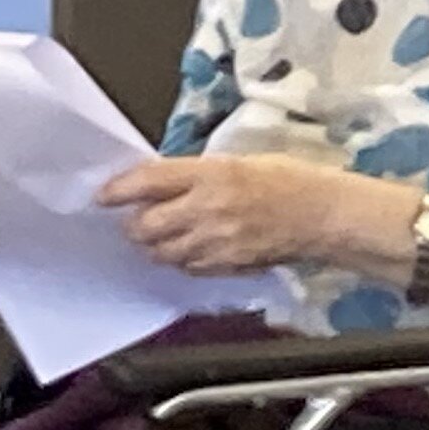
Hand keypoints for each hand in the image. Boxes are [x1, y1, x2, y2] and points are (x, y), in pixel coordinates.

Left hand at [98, 153, 361, 275]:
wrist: (325, 215)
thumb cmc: (289, 179)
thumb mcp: (240, 162)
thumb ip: (198, 174)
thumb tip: (159, 184)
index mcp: (212, 174)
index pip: (148, 182)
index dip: (118, 190)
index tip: (104, 196)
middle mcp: (207, 209)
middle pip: (144, 226)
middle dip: (135, 224)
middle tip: (139, 219)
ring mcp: (215, 242)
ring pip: (160, 252)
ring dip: (156, 245)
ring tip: (166, 236)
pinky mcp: (225, 265)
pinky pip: (186, 267)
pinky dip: (182, 259)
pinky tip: (193, 249)